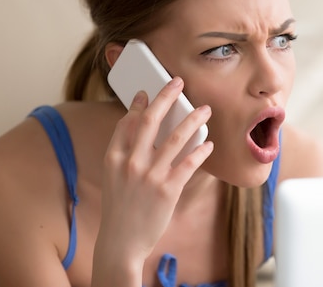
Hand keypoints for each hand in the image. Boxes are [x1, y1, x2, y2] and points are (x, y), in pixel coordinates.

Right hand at [93, 77, 212, 277]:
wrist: (121, 241)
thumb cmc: (120, 208)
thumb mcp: (113, 178)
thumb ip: (124, 154)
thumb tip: (140, 130)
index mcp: (114, 158)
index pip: (126, 123)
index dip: (139, 105)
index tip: (147, 92)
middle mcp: (130, 164)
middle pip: (150, 122)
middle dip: (165, 98)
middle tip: (178, 82)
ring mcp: (149, 176)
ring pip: (175, 139)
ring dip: (192, 120)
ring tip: (204, 110)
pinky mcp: (167, 190)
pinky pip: (188, 164)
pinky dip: (200, 151)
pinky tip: (209, 144)